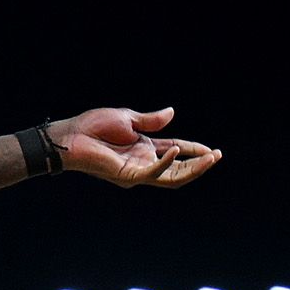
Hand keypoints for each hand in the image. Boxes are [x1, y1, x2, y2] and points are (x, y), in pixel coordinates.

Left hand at [51, 107, 220, 188]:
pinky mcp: (128, 175)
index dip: (194, 150)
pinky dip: (166, 162)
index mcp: (144, 148)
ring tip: (211, 158)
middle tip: (218, 155)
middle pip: (178, 168)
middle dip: (200, 163)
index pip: (176, 151)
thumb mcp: (128, 119)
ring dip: (193, 169)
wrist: (71, 135)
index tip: (213, 150)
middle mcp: (142, 162)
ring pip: (171, 177)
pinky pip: (153, 172)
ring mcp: (136, 171)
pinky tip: (177, 150)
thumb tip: (172, 112)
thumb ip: (151, 120)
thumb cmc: (93, 127)